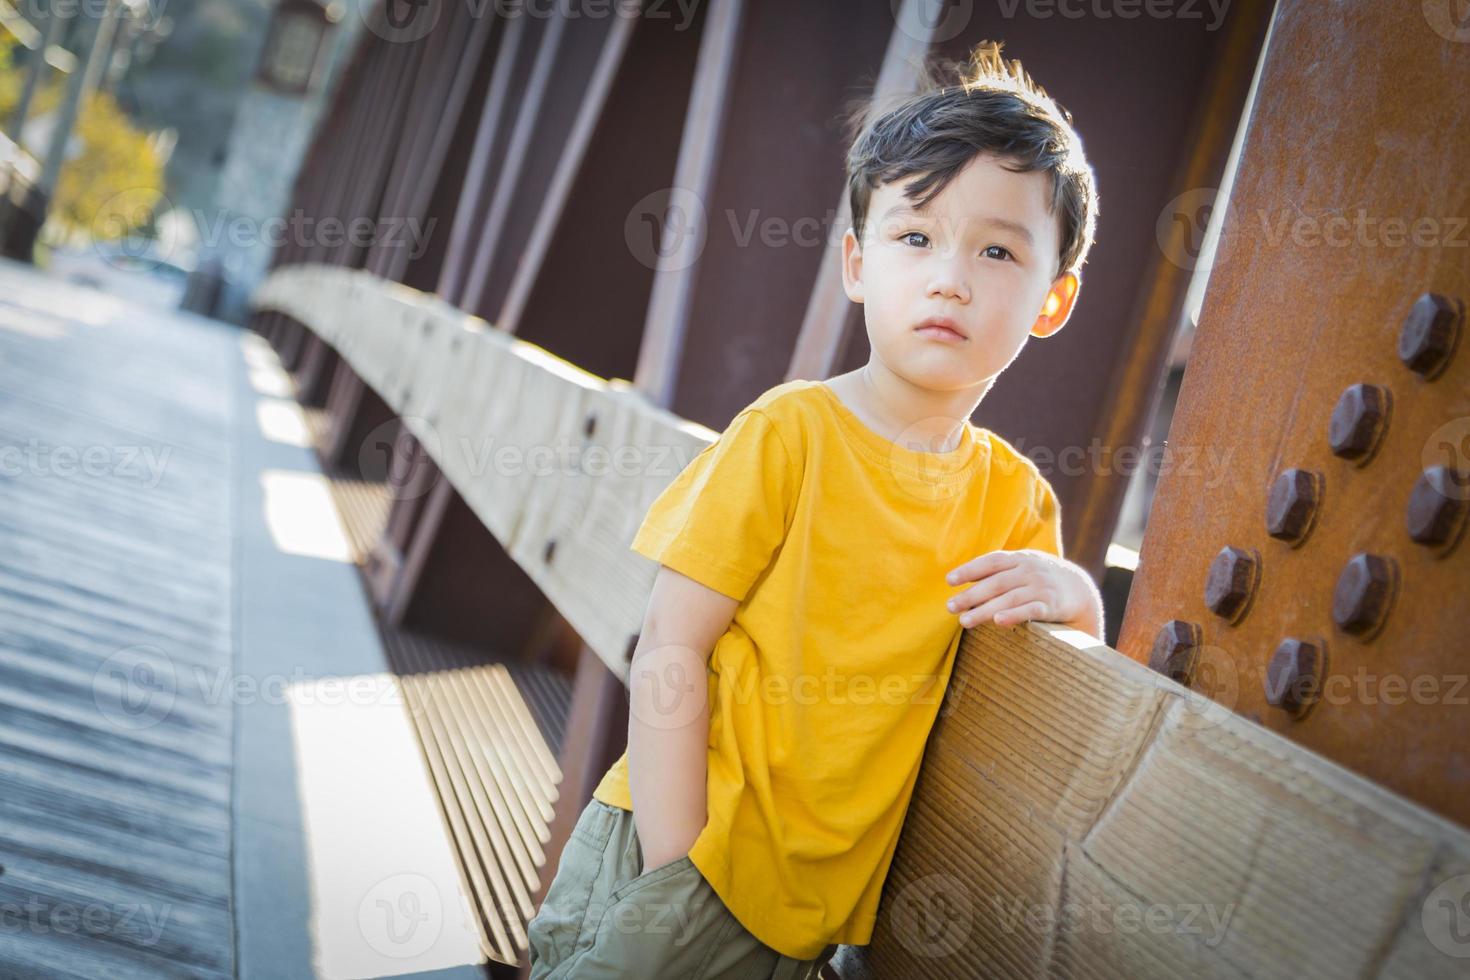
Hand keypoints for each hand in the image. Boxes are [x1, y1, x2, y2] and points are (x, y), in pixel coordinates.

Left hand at [945, 549, 1101, 634]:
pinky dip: (1014, 615)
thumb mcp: (1022, 568)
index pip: (992, 561)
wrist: (1079, 590)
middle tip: (950, 607)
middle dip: (971, 595)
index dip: (970, 570)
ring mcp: (1041, 588)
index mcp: (1020, 559)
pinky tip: (998, 622)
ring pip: (1009, 599)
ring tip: (964, 622)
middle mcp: (1030, 571)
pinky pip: (1031, 611)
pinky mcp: (1051, 606)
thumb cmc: (1039, 579)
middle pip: (996, 582)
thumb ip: (998, 573)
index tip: (949, 580)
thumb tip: (965, 581)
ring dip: (985, 610)